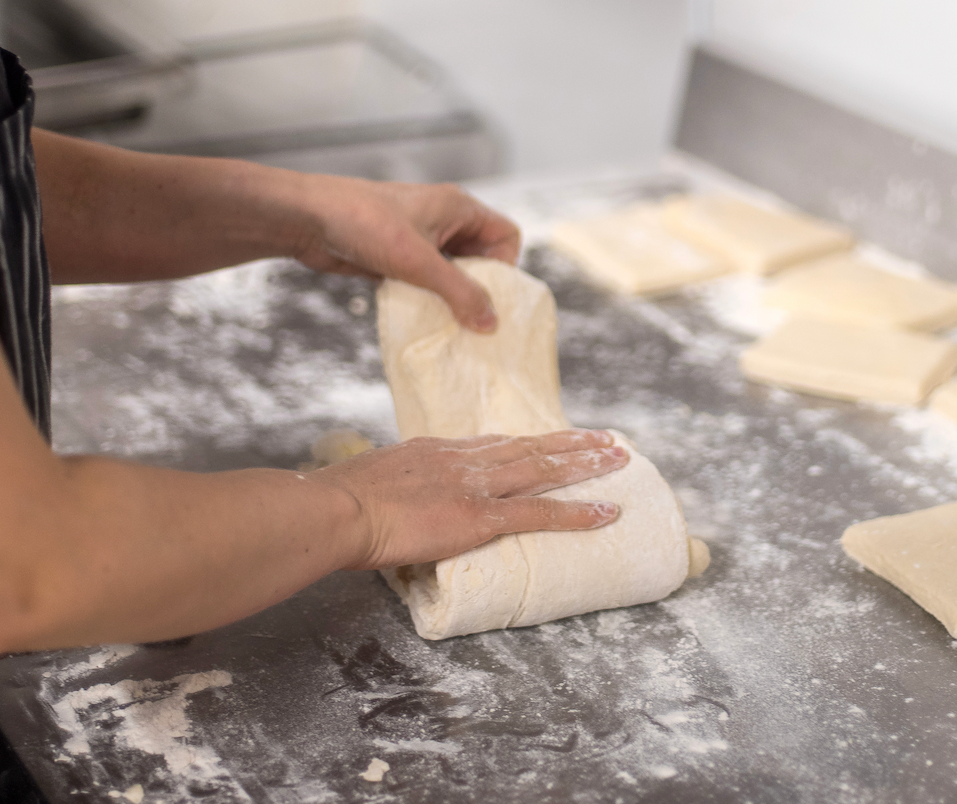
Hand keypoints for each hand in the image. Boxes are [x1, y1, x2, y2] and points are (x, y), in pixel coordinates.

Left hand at [290, 179, 520, 331]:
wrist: (307, 219)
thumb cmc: (365, 225)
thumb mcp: (419, 261)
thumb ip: (458, 292)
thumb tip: (491, 323)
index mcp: (459, 208)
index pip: (505, 235)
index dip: (505, 266)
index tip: (489, 295)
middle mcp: (444, 221)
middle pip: (481, 257)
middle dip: (479, 288)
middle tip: (473, 320)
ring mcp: (419, 239)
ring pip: (452, 272)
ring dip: (451, 297)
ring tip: (449, 325)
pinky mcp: (397, 256)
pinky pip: (426, 281)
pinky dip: (427, 298)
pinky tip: (421, 319)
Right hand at [318, 430, 627, 569]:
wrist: (337, 508)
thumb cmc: (338, 504)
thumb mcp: (371, 483)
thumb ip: (392, 489)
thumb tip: (391, 508)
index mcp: (436, 451)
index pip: (494, 443)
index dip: (529, 441)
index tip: (552, 439)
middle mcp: (463, 460)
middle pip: (529, 447)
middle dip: (572, 444)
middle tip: (607, 440)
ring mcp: (476, 486)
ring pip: (544, 470)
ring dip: (586, 465)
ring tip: (619, 459)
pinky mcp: (480, 517)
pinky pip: (540, 515)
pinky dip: (578, 513)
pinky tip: (606, 512)